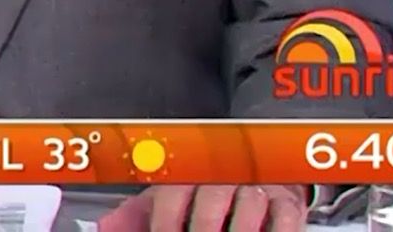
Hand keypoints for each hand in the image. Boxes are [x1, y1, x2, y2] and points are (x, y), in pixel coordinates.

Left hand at [102, 184, 305, 231]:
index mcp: (187, 172)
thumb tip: (104, 228)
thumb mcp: (169, 197)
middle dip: (202, 231)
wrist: (257, 166)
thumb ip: (137, 214)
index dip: (166, 224)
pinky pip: (285, 217)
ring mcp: (256, 184)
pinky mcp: (288, 199)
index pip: (172, 196)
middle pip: (211, 202)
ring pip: (248, 206)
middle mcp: (221, 172)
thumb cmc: (204, 191)